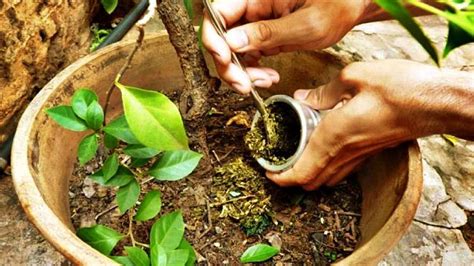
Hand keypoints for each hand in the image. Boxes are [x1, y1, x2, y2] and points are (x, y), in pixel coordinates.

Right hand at [202, 0, 370, 93]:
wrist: (351, 8)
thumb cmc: (337, 5)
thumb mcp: (306, 23)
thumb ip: (268, 33)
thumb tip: (233, 42)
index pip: (218, 14)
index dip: (214, 38)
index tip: (225, 59)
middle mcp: (252, 7)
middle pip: (221, 36)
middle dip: (228, 64)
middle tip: (242, 84)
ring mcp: (256, 22)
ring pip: (231, 50)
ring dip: (240, 72)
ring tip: (262, 82)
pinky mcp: (263, 36)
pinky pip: (247, 56)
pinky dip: (252, 72)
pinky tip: (267, 77)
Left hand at [267, 59, 473, 189]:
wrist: (435, 102)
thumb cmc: (399, 88)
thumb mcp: (354, 77)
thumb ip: (324, 91)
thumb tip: (304, 97)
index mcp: (333, 136)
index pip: (301, 172)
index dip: (281, 178)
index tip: (269, 174)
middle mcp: (344, 152)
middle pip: (311, 181)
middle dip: (291, 179)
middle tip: (278, 166)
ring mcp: (360, 156)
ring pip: (327, 178)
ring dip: (308, 174)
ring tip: (295, 160)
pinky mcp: (371, 152)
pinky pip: (342, 170)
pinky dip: (326, 168)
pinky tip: (323, 151)